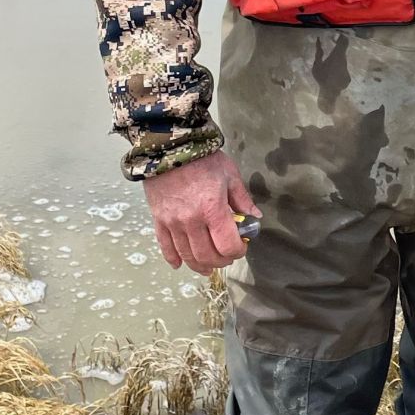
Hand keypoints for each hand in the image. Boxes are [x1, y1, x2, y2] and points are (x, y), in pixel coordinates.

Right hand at [143, 150, 258, 274]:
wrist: (170, 146)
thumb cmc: (203, 159)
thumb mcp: (229, 175)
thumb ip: (242, 199)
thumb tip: (255, 218)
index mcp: (212, 210)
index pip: (227, 246)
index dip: (237, 252)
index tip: (241, 248)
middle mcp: (192, 221)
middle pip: (207, 256)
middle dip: (220, 261)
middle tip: (227, 257)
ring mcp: (173, 222)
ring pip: (187, 255)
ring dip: (199, 265)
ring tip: (208, 267)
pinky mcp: (159, 219)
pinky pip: (165, 245)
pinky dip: (173, 258)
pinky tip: (180, 264)